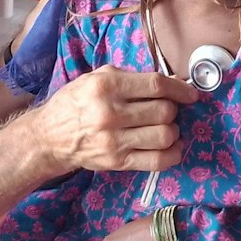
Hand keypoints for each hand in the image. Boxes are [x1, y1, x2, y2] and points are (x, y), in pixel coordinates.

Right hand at [33, 68, 199, 173]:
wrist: (49, 137)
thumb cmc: (76, 102)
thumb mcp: (98, 78)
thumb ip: (133, 78)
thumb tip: (174, 81)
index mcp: (106, 86)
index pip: (156, 85)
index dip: (180, 88)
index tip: (191, 94)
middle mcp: (110, 113)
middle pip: (164, 111)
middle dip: (173, 109)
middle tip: (168, 109)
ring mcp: (114, 140)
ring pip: (165, 135)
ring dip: (173, 131)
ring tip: (165, 127)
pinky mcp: (118, 162)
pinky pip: (157, 161)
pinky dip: (173, 154)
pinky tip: (171, 146)